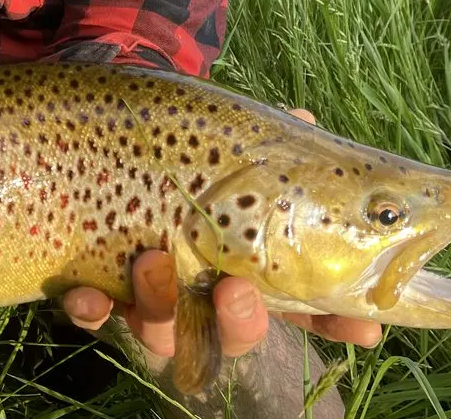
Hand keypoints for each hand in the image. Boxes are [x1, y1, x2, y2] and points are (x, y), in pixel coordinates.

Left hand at [62, 108, 381, 357]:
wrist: (106, 134)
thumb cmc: (183, 147)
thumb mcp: (227, 140)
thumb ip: (266, 140)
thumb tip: (303, 118)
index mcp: (246, 262)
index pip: (302, 304)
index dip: (334, 320)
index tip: (362, 326)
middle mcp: (199, 290)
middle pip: (230, 332)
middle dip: (239, 322)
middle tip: (237, 290)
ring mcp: (146, 294)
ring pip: (161, 330)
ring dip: (160, 305)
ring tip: (154, 261)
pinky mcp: (93, 284)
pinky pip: (89, 314)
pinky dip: (90, 310)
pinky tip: (89, 295)